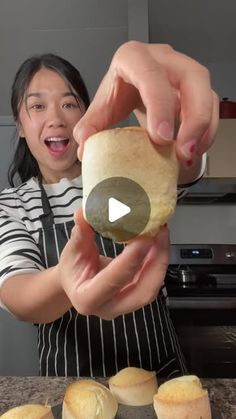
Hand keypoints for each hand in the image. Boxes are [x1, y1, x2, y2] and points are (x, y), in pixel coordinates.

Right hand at [59, 209, 168, 319]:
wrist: (76, 283)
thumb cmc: (73, 269)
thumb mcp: (72, 251)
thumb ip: (80, 234)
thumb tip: (82, 214)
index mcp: (87, 299)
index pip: (113, 281)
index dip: (130, 260)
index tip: (144, 238)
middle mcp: (109, 308)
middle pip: (142, 291)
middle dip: (156, 261)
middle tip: (160, 233)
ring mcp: (125, 306)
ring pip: (151, 287)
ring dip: (161, 259)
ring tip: (161, 234)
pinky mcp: (136, 297)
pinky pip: (152, 281)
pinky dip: (158, 261)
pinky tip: (159, 241)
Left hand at [73, 41, 218, 163]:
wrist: (132, 87)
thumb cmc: (119, 91)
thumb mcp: (102, 107)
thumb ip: (91, 126)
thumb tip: (86, 146)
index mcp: (134, 58)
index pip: (151, 74)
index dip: (160, 105)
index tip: (161, 137)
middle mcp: (164, 60)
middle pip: (192, 78)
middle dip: (193, 118)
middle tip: (182, 150)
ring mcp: (183, 72)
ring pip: (206, 93)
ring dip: (203, 127)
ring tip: (189, 155)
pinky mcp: (196, 89)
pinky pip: (211, 107)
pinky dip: (206, 131)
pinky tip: (194, 150)